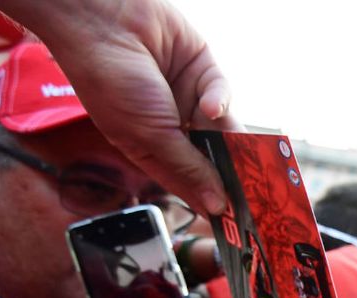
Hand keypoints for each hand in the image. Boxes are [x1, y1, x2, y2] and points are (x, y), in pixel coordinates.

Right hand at [0, 0, 241, 214]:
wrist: (102, 21)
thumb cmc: (109, 81)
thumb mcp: (150, 136)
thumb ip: (187, 168)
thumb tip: (215, 204)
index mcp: (150, 146)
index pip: (189, 179)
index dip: (212, 196)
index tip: (238, 217)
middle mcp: (171, 124)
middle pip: (212, 154)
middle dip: (230, 168)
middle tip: (254, 188)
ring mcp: (187, 95)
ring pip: (223, 126)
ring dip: (231, 139)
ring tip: (243, 155)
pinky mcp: (202, 68)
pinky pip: (222, 92)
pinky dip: (220, 100)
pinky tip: (211, 107)